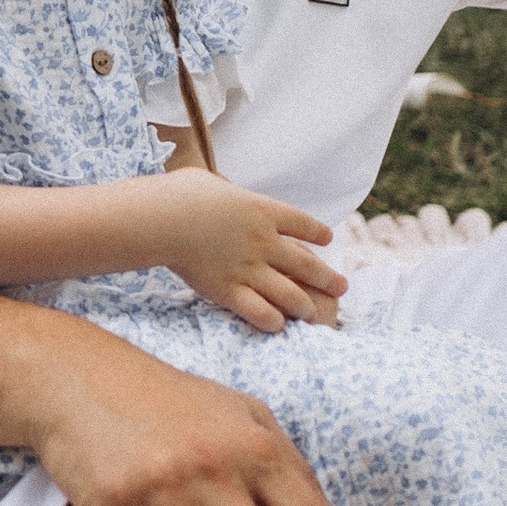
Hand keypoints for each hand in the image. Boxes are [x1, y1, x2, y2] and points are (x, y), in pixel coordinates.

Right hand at [151, 170, 344, 333]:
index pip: (304, 224)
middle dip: (329, 279)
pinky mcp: (230, 291)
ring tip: (311, 313)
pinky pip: (263, 313)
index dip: (319, 233)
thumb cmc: (179, 194)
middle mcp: (265, 242)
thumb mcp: (209, 182)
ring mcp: (250, 268)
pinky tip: (276, 323)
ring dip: (305, 307)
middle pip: (308, 265)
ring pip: (293, 295)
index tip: (327, 239)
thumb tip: (219, 189)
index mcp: (262, 210)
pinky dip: (274, 320)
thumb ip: (223, 191)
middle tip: (342, 287)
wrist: (164, 219)